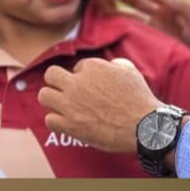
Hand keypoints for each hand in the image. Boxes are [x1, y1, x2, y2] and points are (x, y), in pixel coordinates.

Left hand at [39, 57, 161, 154]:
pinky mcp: (71, 125)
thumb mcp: (128, 70)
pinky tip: (66, 123)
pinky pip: (50, 120)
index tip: (92, 89)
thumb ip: (113, 64)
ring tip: (62, 107)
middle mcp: (77, 83)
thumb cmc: (140, 98)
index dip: (83, 78)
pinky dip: (56, 121)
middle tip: (67, 92)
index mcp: (91, 67)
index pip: (76, 68)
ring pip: (44, 95)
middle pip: (50, 75)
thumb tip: (108, 65)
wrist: (145, 126)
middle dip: (57, 82)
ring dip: (53, 100)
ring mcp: (72, 104)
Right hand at [114, 0, 189, 73]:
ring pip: (134, 16)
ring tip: (100, 10)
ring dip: (119, 12)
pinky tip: (112, 33)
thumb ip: (180, 4)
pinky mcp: (157, 44)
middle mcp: (162, 14)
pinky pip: (138, 34)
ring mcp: (159, 29)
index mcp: (171, 4)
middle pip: (137, 0)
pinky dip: (125, 30)